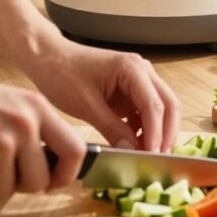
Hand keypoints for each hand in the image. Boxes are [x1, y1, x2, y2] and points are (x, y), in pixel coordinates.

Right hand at [0, 60, 86, 200]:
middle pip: (41, 181)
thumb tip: (52, 166)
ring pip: (8, 191)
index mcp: (37, 107)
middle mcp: (24, 123)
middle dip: (18, 185)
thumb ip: (32, 128)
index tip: (53, 183)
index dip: (66, 175)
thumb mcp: (9, 102)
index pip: (74, 149)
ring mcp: (1, 143)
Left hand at [24, 28, 180, 152]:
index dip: (156, 134)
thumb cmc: (63, 74)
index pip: (154, 105)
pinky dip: (146, 128)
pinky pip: (146, 110)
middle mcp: (142, 70)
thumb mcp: (86, 105)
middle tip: (159, 159)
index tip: (151, 157)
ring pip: (161, 107)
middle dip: (166, 133)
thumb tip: (131, 151)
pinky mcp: (130, 89)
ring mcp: (138, 78)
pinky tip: (136, 144)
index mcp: (132, 68)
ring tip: (148, 155)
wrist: (48, 57)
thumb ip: (112, 128)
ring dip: (158, 131)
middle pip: (168, 104)